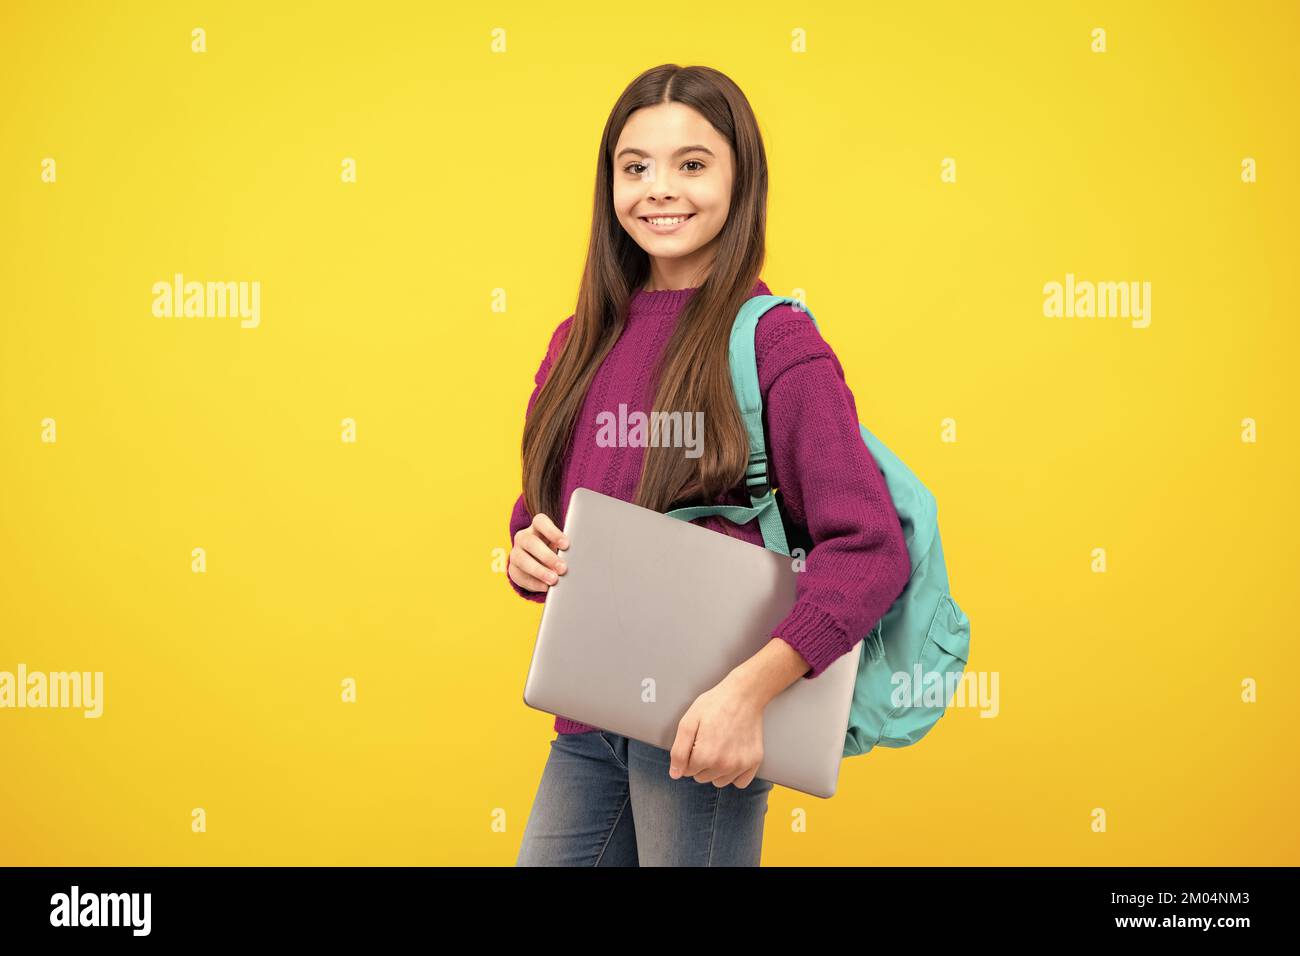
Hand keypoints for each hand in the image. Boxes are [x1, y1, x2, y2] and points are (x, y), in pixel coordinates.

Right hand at [508, 513, 568, 594]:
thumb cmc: (554, 549)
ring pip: (523, 560)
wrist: (538, 561)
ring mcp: (515, 553)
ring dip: (539, 571)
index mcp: (536, 527)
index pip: (540, 522)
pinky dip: (534, 583)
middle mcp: (523, 538)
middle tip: (562, 568)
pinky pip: (520, 576)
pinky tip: (545, 587)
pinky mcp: (513, 569)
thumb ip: (565, 547)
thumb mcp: (559, 544)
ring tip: (554, 580)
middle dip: (547, 556)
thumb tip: (575, 558)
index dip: (553, 532)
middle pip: (531, 543)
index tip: (566, 545)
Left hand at [668, 670, 765, 788]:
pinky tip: (733, 756)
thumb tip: (675, 774)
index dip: (689, 755)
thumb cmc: (714, 705)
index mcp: (704, 756)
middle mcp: (724, 765)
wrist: (744, 694)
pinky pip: (740, 783)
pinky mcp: (754, 762)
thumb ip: (679, 751)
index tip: (697, 739)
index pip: (687, 771)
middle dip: (701, 763)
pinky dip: (735, 774)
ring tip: (721, 746)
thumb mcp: (688, 722)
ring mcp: (741, 765)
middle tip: (708, 740)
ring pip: (719, 782)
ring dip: (716, 770)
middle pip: (702, 778)